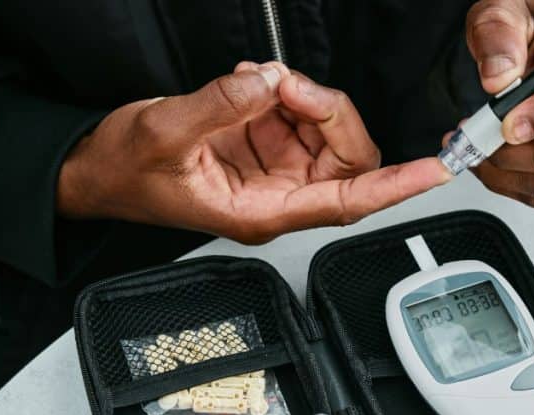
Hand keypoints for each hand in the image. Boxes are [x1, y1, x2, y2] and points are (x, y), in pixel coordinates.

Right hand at [59, 61, 449, 242]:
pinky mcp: (261, 144)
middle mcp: (276, 195)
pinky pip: (296, 113)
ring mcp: (271, 169)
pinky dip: (281, 90)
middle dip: (328, 112)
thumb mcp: (165, 133)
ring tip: (255, 84)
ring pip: (325, 131)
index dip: (396, 185)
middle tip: (288, 86)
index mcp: (261, 212)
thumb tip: (269, 84)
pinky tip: (247, 88)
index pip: (348, 201)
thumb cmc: (126, 172)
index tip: (434, 169)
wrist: (99, 170)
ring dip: (301, 97)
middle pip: (346, 158)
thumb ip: (220, 108)